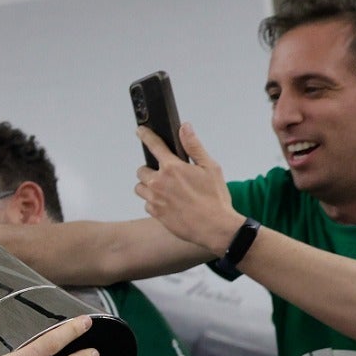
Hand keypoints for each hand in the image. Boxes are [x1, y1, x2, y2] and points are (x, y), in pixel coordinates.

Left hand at [134, 123, 239, 255]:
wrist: (215, 228)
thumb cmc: (215, 198)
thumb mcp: (210, 167)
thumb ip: (194, 147)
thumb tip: (185, 128)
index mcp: (173, 168)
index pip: (154, 145)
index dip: (146, 136)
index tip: (140, 131)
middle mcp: (159, 182)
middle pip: (142, 170)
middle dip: (151, 170)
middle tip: (166, 175)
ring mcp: (155, 199)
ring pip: (141, 188)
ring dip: (149, 187)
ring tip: (166, 190)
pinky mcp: (155, 213)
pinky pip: (146, 204)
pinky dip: (154, 202)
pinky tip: (169, 203)